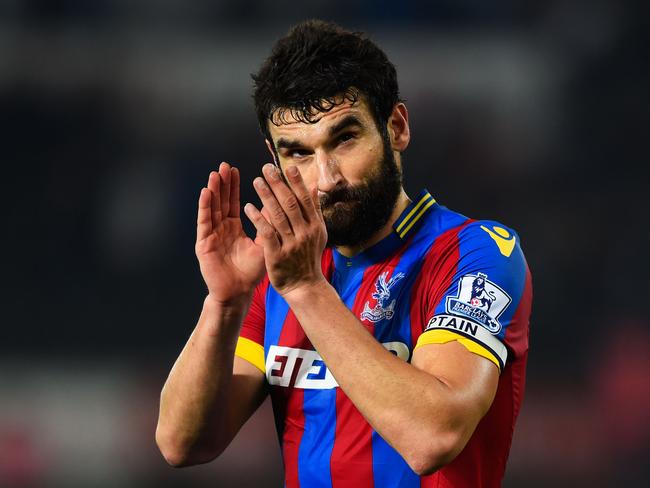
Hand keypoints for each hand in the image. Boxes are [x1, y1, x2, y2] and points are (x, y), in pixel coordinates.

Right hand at [195, 162, 264, 306]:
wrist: (238, 293)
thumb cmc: (251, 272)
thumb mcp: (264, 243)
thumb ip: (267, 224)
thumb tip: (278, 202)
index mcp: (234, 228)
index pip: (233, 202)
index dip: (233, 187)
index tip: (235, 170)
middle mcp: (221, 229)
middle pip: (221, 201)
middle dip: (222, 184)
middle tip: (224, 165)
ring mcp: (211, 235)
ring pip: (212, 208)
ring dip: (213, 191)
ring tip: (215, 174)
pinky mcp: (204, 243)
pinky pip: (204, 222)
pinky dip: (205, 207)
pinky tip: (206, 193)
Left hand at [244, 163, 326, 296]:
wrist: (304, 286)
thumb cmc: (308, 257)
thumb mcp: (317, 233)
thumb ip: (315, 209)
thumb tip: (315, 185)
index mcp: (315, 225)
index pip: (305, 199)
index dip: (296, 183)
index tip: (287, 167)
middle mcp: (305, 232)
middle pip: (290, 204)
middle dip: (278, 184)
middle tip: (266, 169)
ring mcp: (291, 244)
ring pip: (277, 215)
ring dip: (266, 196)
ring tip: (255, 181)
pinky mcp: (277, 254)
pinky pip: (266, 232)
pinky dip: (257, 218)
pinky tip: (247, 207)